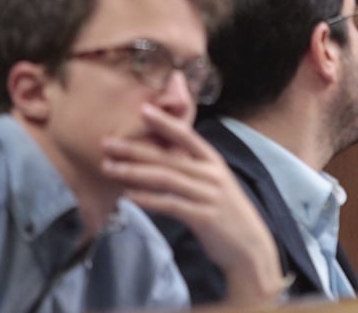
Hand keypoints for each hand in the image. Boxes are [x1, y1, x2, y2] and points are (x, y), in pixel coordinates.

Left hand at [102, 104, 281, 304]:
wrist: (250, 247)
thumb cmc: (227, 213)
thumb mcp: (213, 183)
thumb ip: (191, 167)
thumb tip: (161, 154)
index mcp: (214, 161)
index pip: (187, 136)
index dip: (165, 122)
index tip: (142, 109)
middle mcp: (212, 174)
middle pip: (168, 158)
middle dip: (135, 149)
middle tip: (107, 143)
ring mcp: (209, 196)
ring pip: (166, 179)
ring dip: (134, 173)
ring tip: (109, 168)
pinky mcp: (205, 218)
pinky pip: (171, 205)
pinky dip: (149, 200)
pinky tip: (129, 196)